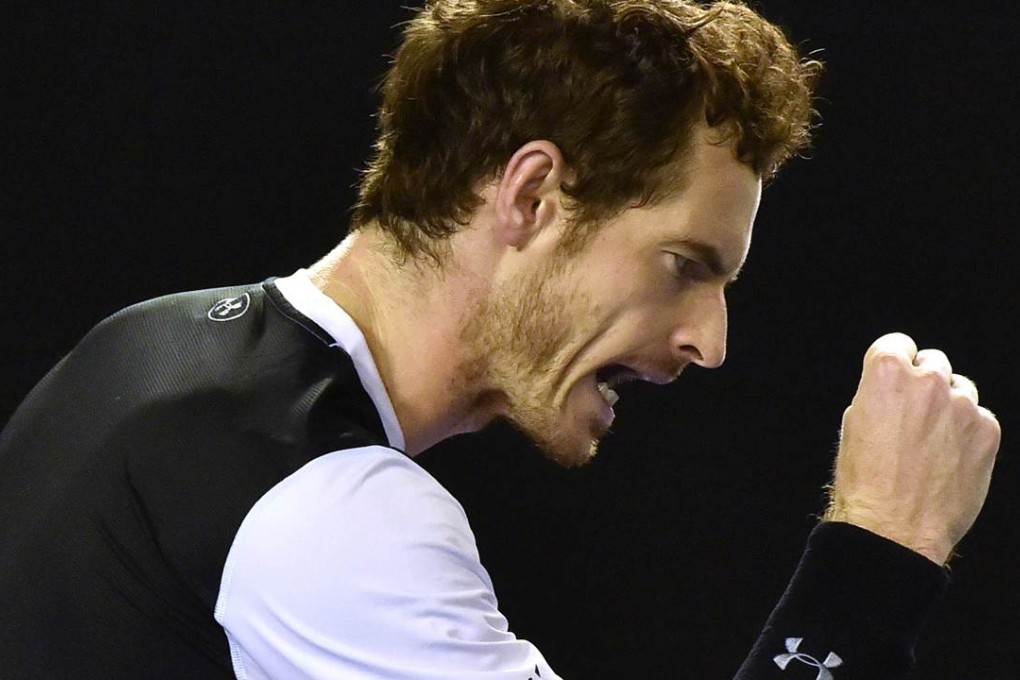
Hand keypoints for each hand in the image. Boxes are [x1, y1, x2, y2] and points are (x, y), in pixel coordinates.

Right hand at [824, 332, 1000, 564]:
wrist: (893, 526)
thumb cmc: (865, 480)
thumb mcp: (855, 424)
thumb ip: (880, 396)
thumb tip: (898, 391)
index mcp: (887, 373)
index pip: (898, 343)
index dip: (894, 362)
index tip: (895, 378)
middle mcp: (928, 382)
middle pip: (933, 363)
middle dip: (923, 384)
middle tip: (912, 416)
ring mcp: (963, 406)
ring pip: (960, 389)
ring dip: (948, 406)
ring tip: (931, 441)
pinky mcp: (987, 431)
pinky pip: (980, 418)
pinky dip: (967, 432)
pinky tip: (948, 457)